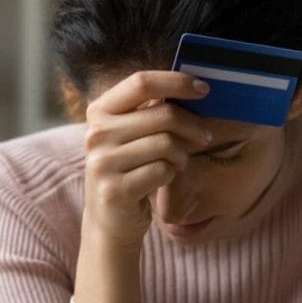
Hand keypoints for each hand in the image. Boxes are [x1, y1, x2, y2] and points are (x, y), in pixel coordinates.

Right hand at [81, 71, 212, 247]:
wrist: (110, 220)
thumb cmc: (131, 169)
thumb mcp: (132, 134)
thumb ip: (151, 110)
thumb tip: (193, 86)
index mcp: (99, 111)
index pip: (141, 83)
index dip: (177, 82)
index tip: (203, 89)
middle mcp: (96, 134)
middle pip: (163, 114)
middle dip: (193, 125)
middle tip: (205, 137)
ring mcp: (102, 163)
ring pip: (166, 144)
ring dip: (183, 155)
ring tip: (180, 163)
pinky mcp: (115, 190)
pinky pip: (163, 171)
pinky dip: (172, 174)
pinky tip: (165, 180)